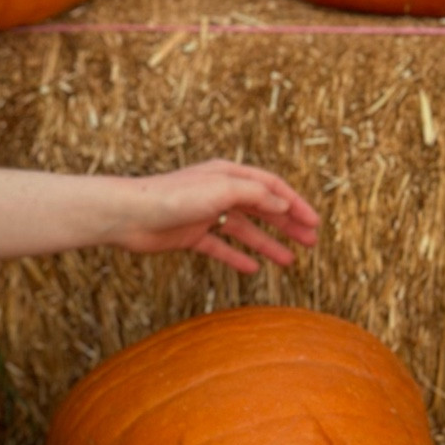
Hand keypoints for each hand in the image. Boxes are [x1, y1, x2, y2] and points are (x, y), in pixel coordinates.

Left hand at [108, 160, 319, 274]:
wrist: (129, 214)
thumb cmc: (173, 196)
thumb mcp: (223, 189)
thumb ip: (256, 195)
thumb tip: (283, 203)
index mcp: (227, 174)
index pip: (270, 187)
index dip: (294, 203)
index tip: (315, 223)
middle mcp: (218, 192)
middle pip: (261, 208)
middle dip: (287, 224)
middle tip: (311, 242)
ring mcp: (204, 214)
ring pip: (244, 230)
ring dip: (267, 244)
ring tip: (290, 261)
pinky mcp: (190, 235)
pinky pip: (221, 247)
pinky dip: (237, 257)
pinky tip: (252, 269)